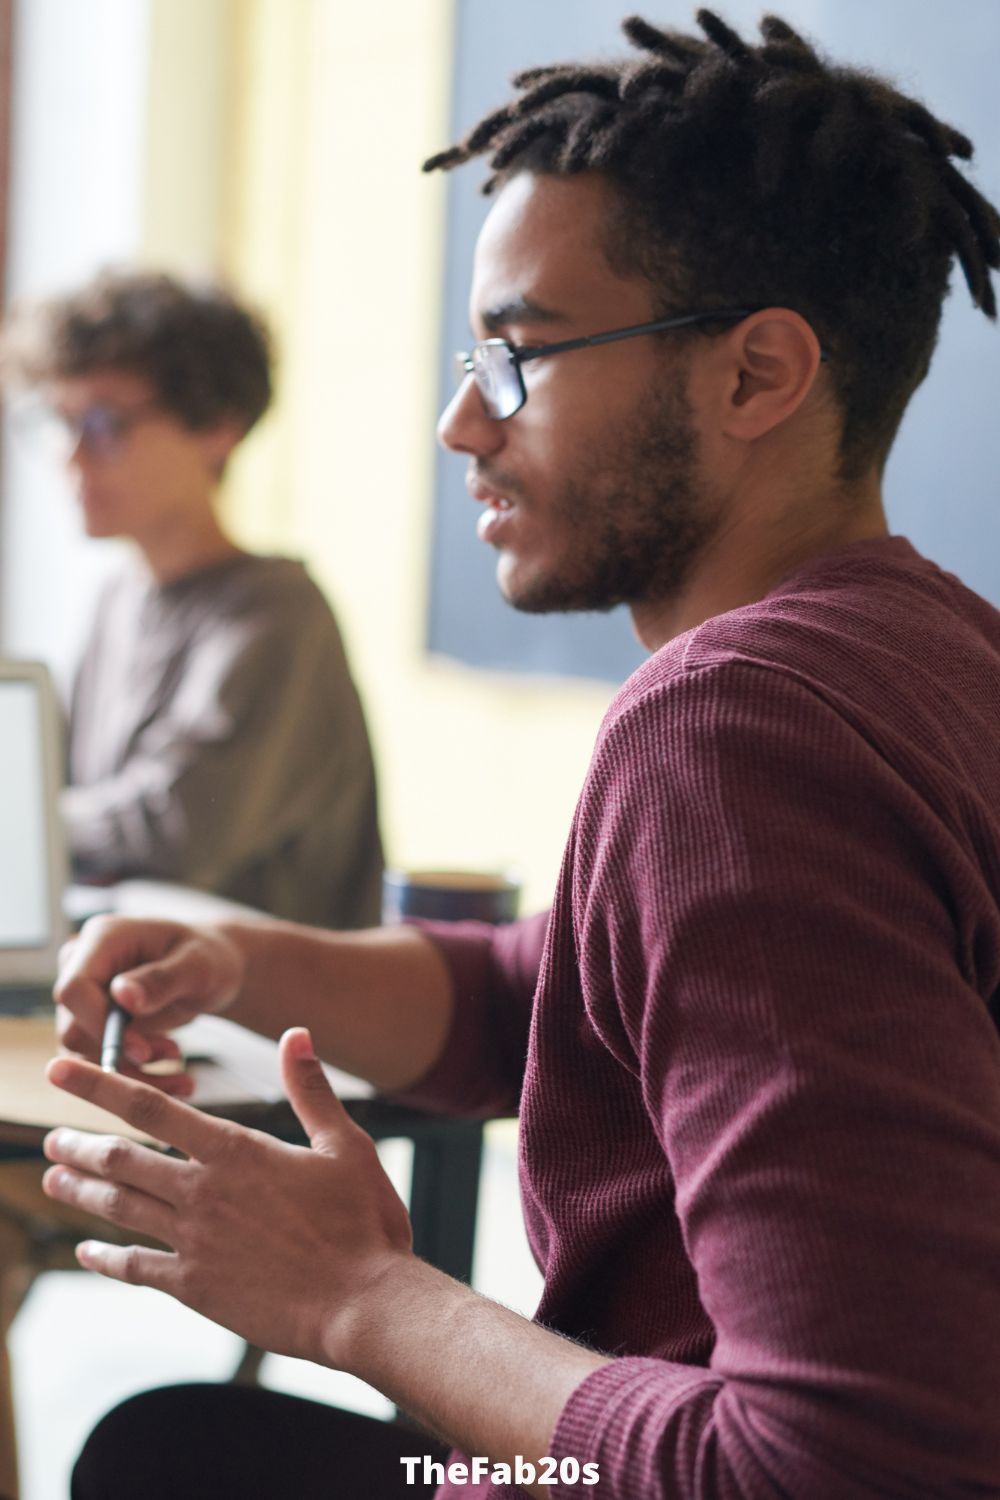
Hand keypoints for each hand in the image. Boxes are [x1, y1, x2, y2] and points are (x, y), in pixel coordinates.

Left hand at [41, 1028, 413, 1365]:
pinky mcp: (195, 1288)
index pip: (151, 1108)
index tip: (60, 1071)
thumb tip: (296, 1034)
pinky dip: (105, 1258)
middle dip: (78, 1145)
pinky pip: (135, 1268)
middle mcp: (203, 1192)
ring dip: (81, 1192)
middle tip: (50, 1138)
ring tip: (52, 1181)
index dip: (99, 1086)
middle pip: (121, 1159)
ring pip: (120, 1208)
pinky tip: (86, 1252)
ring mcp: (194, 1242)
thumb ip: (310, 1089)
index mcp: (235, 1151)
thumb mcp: (345, 1144)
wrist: (361, 1304)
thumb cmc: (362, 1222)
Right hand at [54, 915, 243, 1088]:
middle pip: (73, 1027)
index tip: (142, 1049)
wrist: (212, 969)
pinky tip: (171, 1072)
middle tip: (172, 1053)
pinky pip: (97, 1062)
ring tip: (177, 1059)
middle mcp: (83, 965)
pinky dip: (133, 1075)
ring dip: (130, 1069)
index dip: (99, 1025)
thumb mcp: (198, 965)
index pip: (74, 989)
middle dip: (121, 1053)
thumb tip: (122, 996)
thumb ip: (161, 979)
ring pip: (83, 1053)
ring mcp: (84, 995)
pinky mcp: (92, 1022)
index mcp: (103, 938)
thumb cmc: (208, 957)